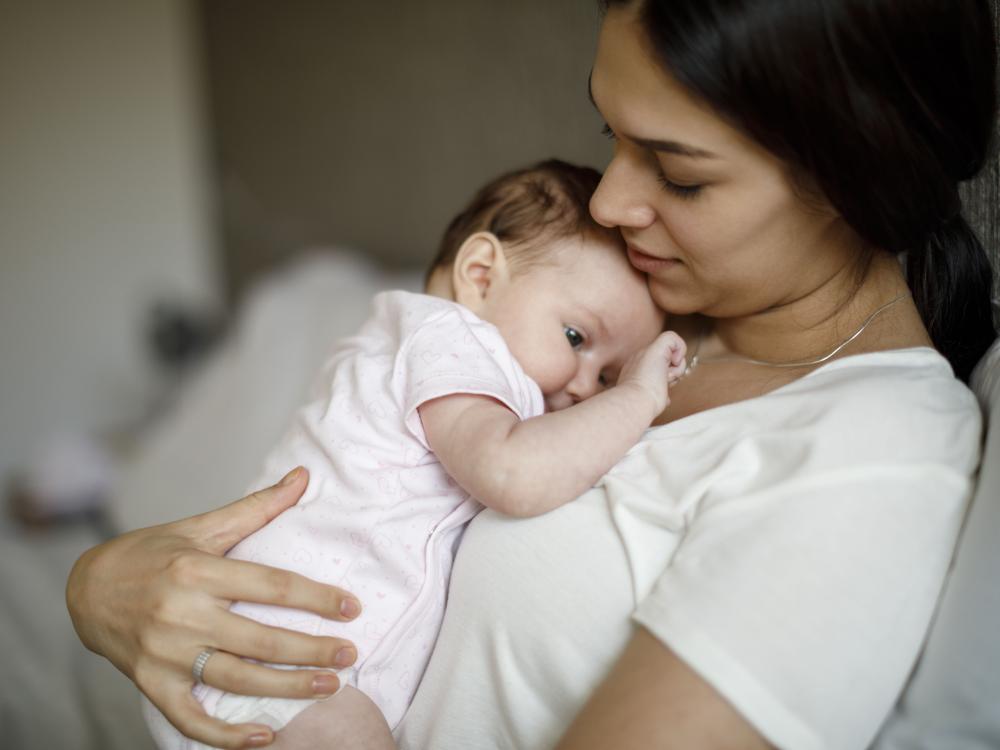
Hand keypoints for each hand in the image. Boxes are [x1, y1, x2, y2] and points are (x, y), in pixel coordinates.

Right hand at [65, 467, 361, 748]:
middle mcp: (182, 613)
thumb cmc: (151, 553)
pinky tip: (265, 735)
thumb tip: (304, 476)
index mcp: (198, 570)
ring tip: (328, 686)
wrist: (85, 588)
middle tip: (350, 654)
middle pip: (260, 638)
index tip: (351, 607)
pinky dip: (226, 734)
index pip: (271, 585)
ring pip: (236, 679)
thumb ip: (257, 507)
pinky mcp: (150, 683)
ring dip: (286, 687)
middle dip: (311, 649)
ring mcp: (165, 654)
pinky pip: (191, 718)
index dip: (315, 598)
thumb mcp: (201, 526)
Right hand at [618, 331, 686, 416]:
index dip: (665, 379)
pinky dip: (680, 349)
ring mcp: (646, 352)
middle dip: (672, 373)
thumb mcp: (650, 400)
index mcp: (635, 371)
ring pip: (671, 352)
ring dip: (676, 369)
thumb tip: (667, 400)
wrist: (634, 401)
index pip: (657, 368)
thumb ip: (658, 395)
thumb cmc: (640, 406)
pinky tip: (674, 363)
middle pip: (666, 359)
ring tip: (666, 380)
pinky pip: (672, 338)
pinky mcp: (656, 348)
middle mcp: (639, 359)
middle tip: (665, 384)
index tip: (660, 390)